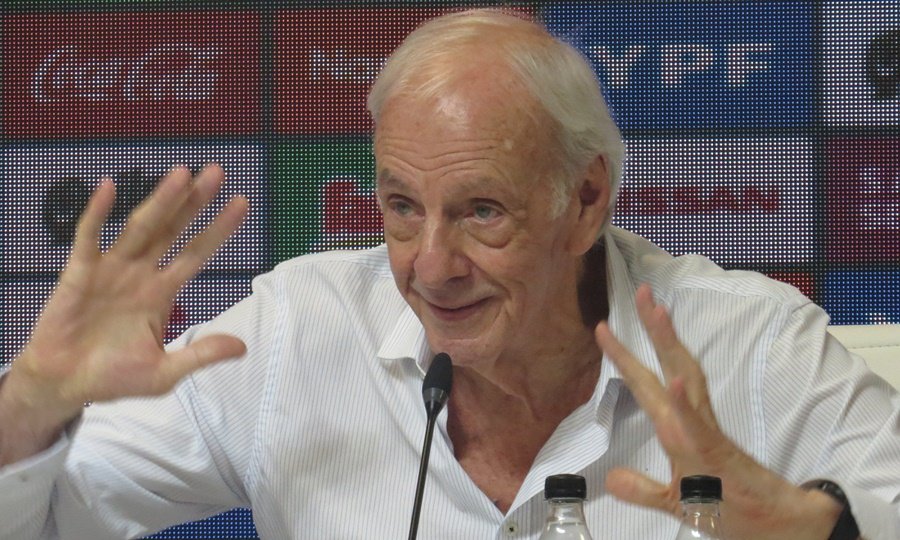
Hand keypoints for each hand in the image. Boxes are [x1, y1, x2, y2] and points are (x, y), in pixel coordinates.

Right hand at [0, 164, 247, 461]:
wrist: (64, 386)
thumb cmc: (113, 378)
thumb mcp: (164, 373)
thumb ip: (200, 356)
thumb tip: (243, 346)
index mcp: (163, 293)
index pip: (197, 254)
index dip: (218, 230)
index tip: (242, 203)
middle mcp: (141, 274)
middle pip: (174, 230)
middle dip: (195, 202)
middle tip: (217, 172)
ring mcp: (111, 270)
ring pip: (140, 228)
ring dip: (160, 201)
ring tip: (181, 174)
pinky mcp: (79, 273)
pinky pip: (89, 238)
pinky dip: (97, 213)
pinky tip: (109, 187)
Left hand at [594, 285, 841, 539]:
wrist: (779, 530)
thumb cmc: (732, 510)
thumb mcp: (676, 501)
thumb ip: (642, 489)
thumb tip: (610, 478)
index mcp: (680, 429)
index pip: (650, 384)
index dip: (627, 356)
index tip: (603, 328)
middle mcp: (692, 423)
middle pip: (670, 365)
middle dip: (652, 330)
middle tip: (639, 292)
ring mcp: (705, 435)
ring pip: (685, 380)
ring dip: (669, 346)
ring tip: (655, 312)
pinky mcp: (717, 456)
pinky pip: (698, 427)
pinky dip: (683, 404)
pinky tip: (672, 380)